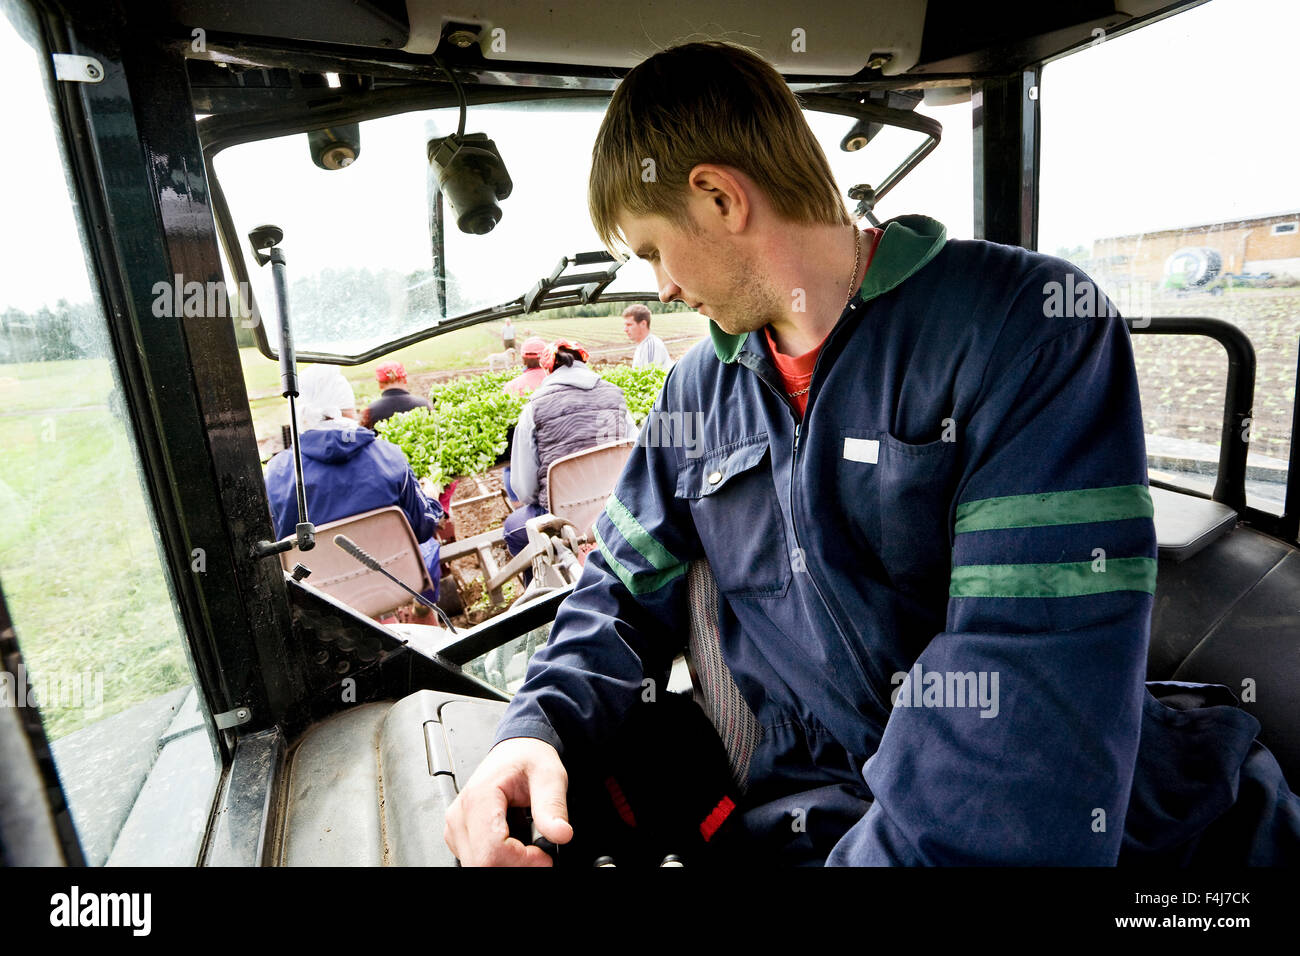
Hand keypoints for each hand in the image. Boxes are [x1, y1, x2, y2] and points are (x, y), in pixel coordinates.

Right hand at [444, 737, 572, 865]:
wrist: (516, 749)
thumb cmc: (527, 757)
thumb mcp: (549, 775)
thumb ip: (553, 805)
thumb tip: (561, 834)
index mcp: (479, 797)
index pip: (492, 851)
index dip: (522, 861)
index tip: (544, 857)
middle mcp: (460, 815)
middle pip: (482, 864)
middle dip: (516, 865)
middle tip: (539, 854)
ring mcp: (456, 827)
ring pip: (478, 866)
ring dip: (508, 863)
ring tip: (528, 845)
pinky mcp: (459, 836)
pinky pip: (477, 860)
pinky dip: (501, 860)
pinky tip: (515, 844)